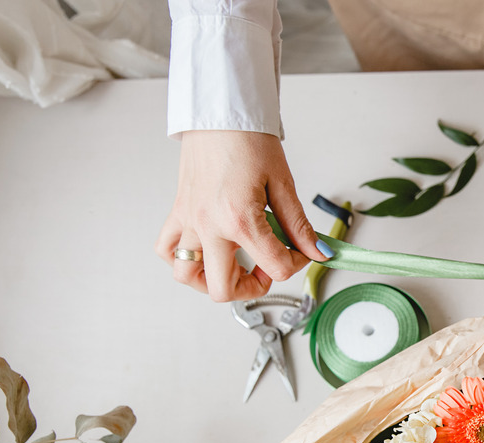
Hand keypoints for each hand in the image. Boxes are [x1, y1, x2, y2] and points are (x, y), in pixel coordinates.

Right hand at [156, 130, 329, 301]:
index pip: (275, 267)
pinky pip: (166, 249)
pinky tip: (206, 251)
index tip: (300, 249)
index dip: (296, 263)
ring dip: (212, 280)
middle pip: (223, 288)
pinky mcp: (178, 212)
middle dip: (251, 288)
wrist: (220, 113)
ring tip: (234, 265)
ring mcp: (189, 221)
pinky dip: (182, 258)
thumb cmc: (249, 140)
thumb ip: (298, 224)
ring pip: (186, 276)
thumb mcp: (283, 183)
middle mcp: (209, 226)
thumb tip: (317, 251)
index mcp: (239, 219)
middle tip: (266, 269)